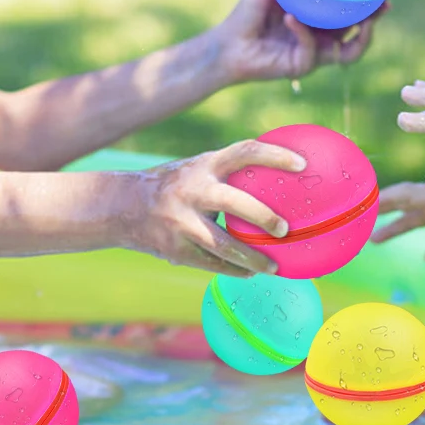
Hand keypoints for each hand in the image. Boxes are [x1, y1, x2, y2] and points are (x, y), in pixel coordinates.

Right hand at [122, 137, 307, 276]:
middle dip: (263, 216)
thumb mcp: (197, 169)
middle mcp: (193, 190)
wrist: (121, 206)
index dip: (275, 155)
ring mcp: (181, 221)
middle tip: (285, 229)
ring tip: (274, 267)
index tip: (302, 163)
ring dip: (251, 258)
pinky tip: (249, 273)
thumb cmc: (174, 185)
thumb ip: (229, 174)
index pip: (244, 152)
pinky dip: (233, 269)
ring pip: (223, 244)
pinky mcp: (174, 248)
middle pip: (234, 203)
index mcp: (204, 165)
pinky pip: (211, 263)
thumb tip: (279, 181)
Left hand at [211, 0, 387, 84]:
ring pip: (351, 52)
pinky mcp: (301, 67)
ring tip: (365, 21)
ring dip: (362, 37)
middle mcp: (325, 37)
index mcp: (323, 17)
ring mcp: (316, 54)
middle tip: (386, 1)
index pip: (356, 8)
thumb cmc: (247, 14)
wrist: (228, 45)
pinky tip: (292, 18)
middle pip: (364, 31)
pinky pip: (310, 50)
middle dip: (379, 18)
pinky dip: (303, 33)